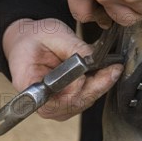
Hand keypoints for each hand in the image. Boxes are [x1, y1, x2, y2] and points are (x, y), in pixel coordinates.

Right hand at [2, 18, 122, 120]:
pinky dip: (97, 84)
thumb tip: (95, 59)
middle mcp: (41, 102)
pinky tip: (105, 71)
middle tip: (114, 68)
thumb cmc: (33, 38)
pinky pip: (86, 97)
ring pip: (84, 101)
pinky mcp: (66, 102)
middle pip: (74, 103)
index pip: (55, 101)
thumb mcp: (52, 34)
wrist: (27, 42)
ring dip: (100, 85)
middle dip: (97, 85)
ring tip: (112, 67)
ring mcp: (55, 106)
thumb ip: (73, 48)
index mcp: (29, 87)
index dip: (76, 90)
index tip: (92, 74)